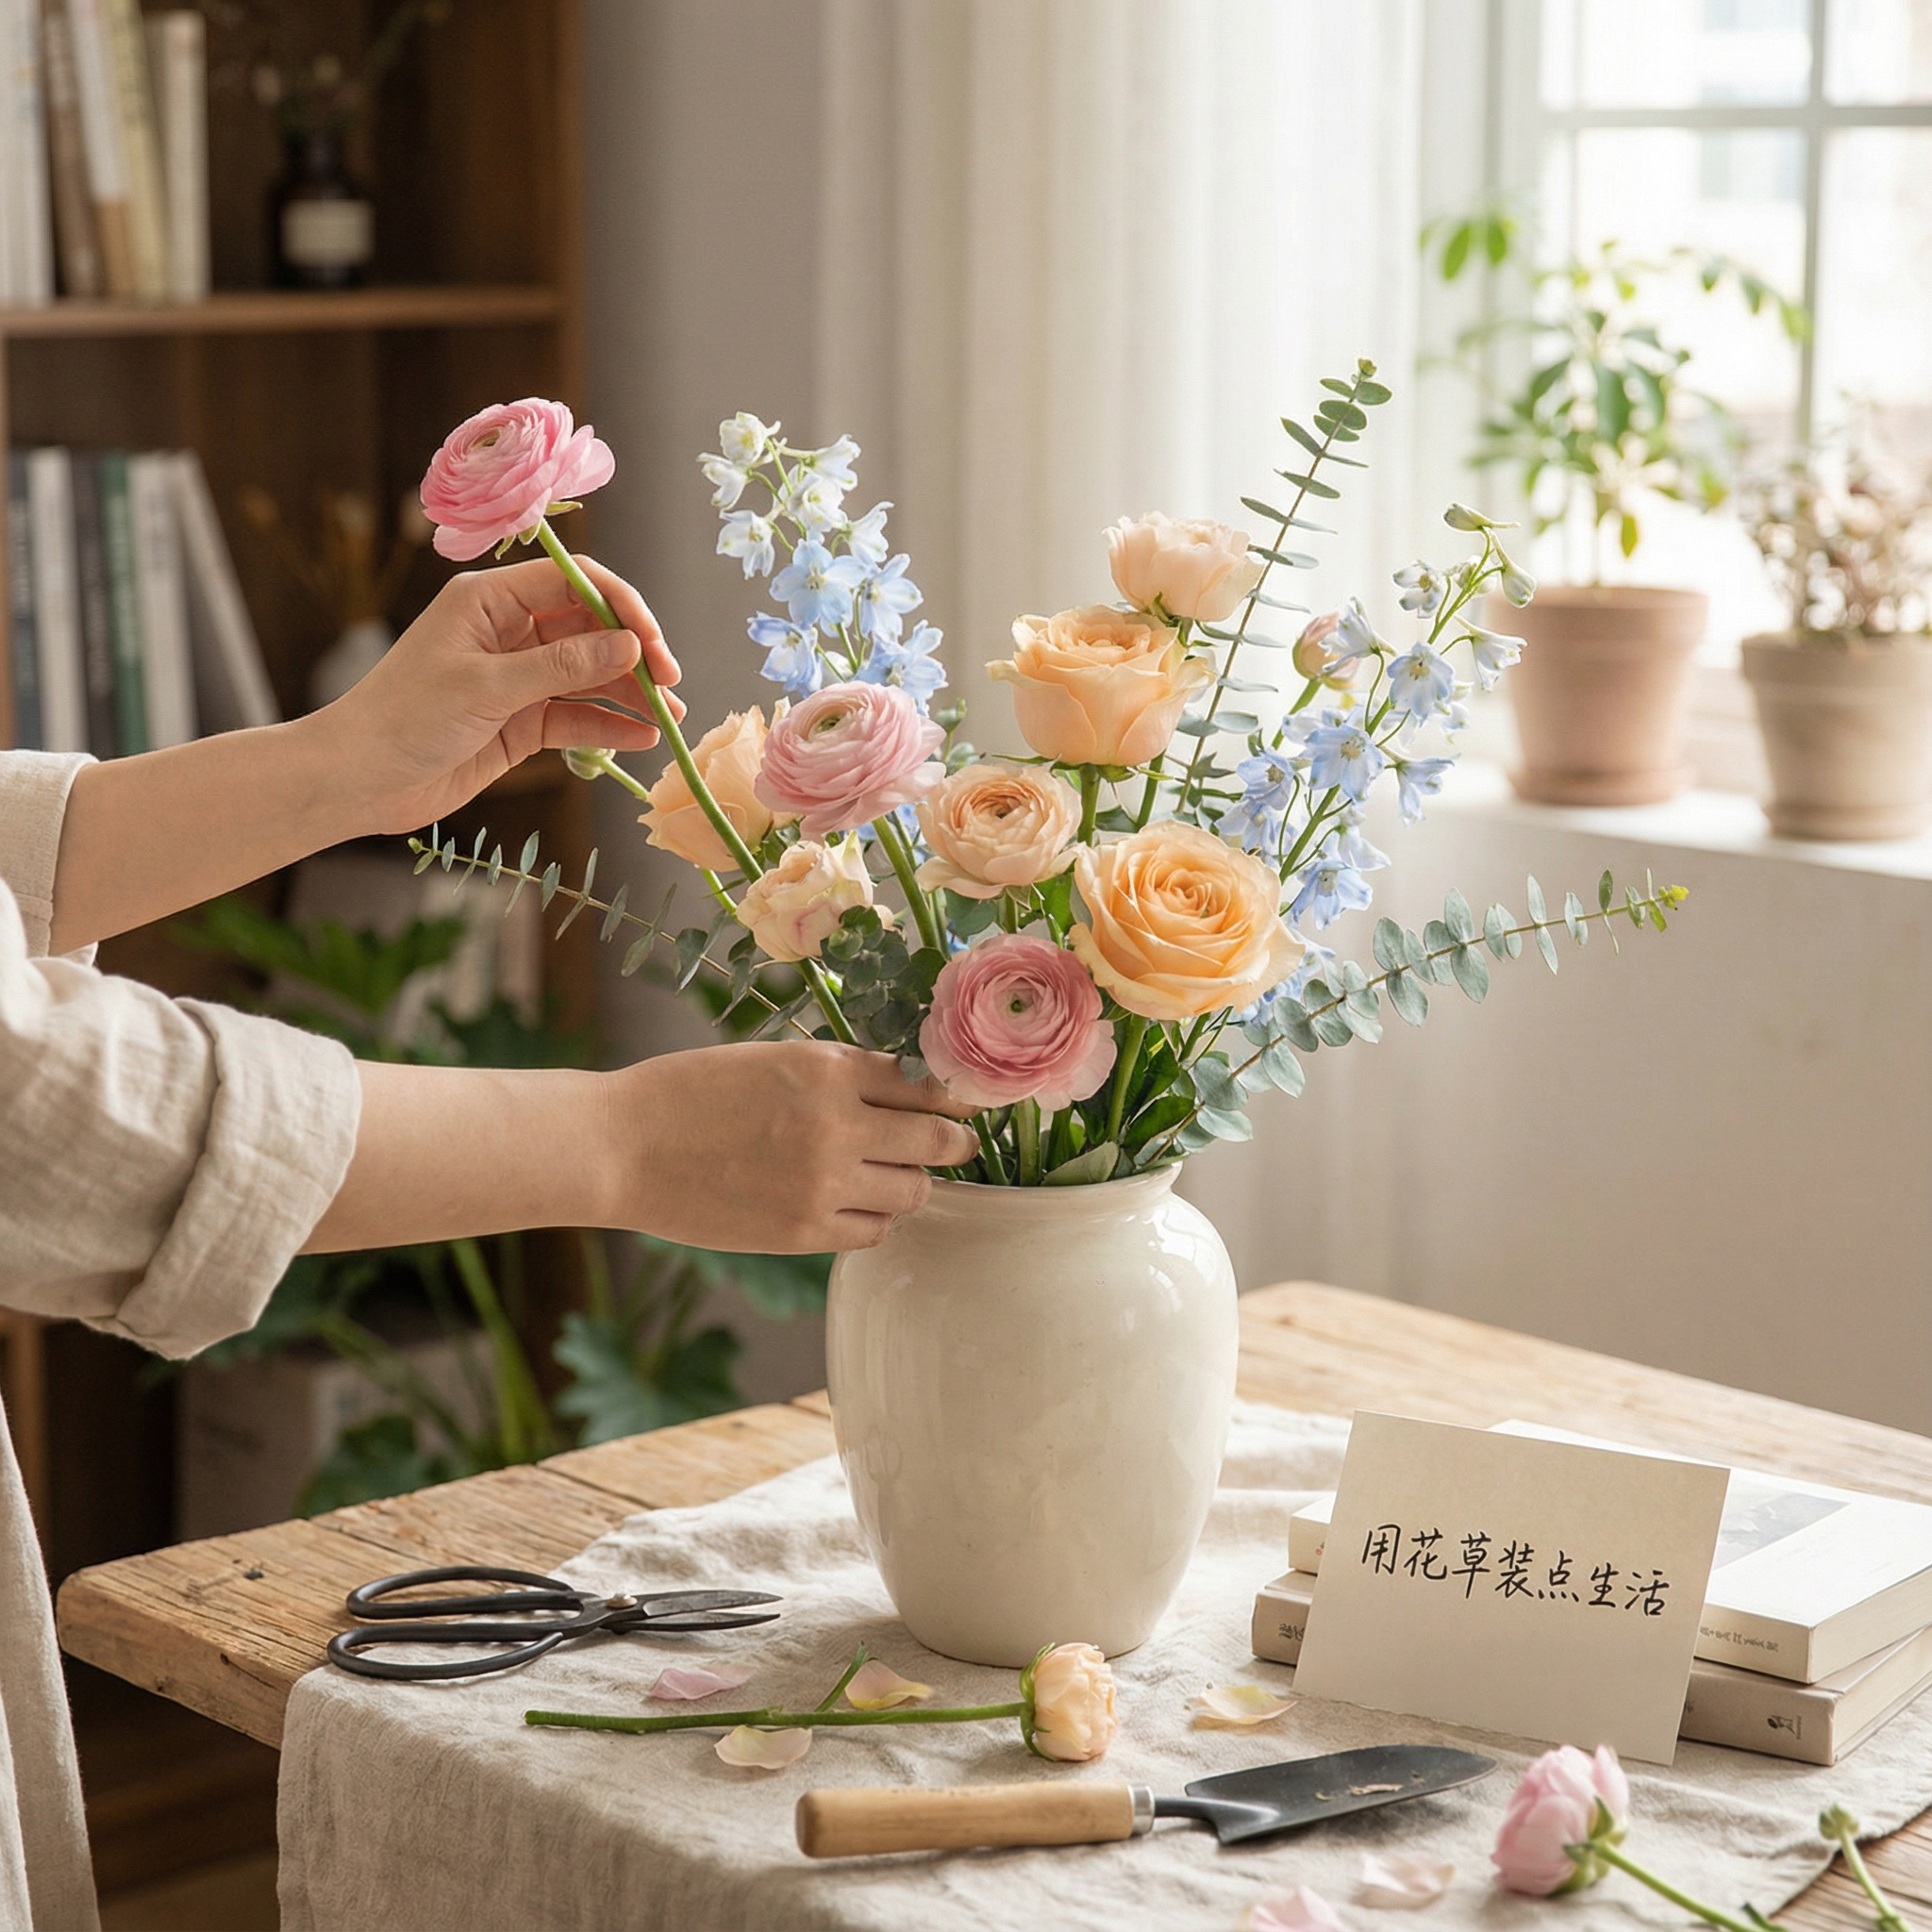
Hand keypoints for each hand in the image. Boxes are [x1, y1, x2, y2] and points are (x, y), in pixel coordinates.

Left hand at [321, 552, 684, 835]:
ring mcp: (517, 677)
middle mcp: (508, 630)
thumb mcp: (486, 686)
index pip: (573, 583)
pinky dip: (609, 727)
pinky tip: (643, 739)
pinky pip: (576, 716)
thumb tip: (628, 647)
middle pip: (590, 629)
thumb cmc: (405, 718)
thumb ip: (561, 667)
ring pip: (589, 676)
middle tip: (670, 684)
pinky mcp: (521, 721)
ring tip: (671, 718)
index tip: (652, 644)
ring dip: (630, 694)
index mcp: (489, 600)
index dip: (620, 607)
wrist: (360, 780)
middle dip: (633, 654)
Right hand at [610, 1043, 981, 1251]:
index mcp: (828, 1069)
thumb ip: (838, 1074)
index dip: (953, 1094)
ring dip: (911, 1182)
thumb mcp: (771, 1060)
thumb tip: (907, 1090)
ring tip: (891, 1175)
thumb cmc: (690, 1093)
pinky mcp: (802, 1233)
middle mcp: (837, 1125)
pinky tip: (853, 1204)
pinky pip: (874, 1232)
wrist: (622, 1147)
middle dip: (953, 1141)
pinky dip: (874, 1219)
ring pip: (913, 1192)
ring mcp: (822, 1183)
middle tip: (956, 1143)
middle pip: (938, 1140)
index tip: (965, 1101)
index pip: (927, 1083)